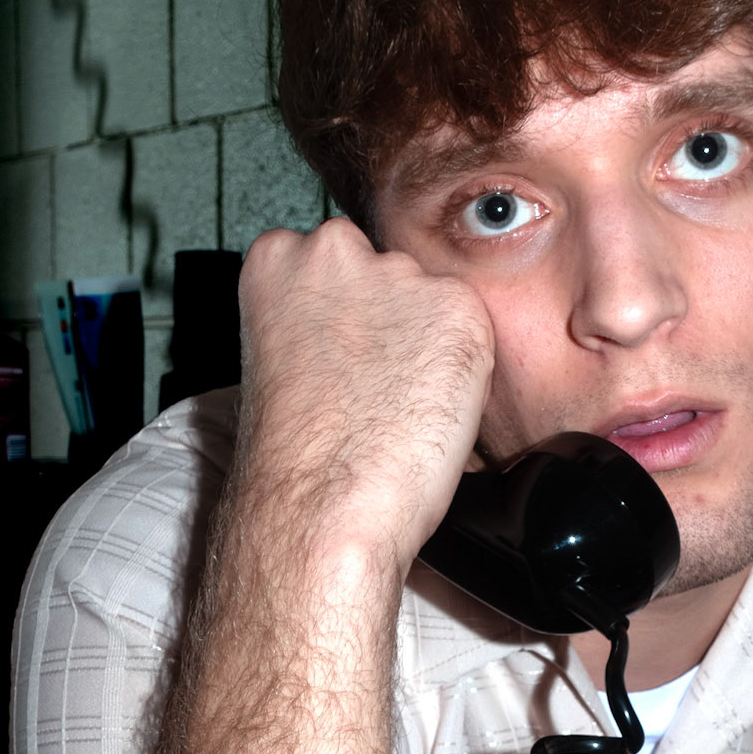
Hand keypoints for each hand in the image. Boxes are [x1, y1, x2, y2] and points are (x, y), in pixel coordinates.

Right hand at [237, 217, 494, 567]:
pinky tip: (433, 411)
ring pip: (432, 301)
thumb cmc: (293, 457)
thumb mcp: (280, 359)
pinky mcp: (458, 308)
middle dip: (391, 320)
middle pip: (386, 272)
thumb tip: (361, 327)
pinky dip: (467, 372)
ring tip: (404, 404)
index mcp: (277, 257)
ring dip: (431, 343)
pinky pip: (474, 335)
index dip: (346, 318)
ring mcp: (400, 275)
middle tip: (378, 385)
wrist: (320, 504)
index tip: (342, 358)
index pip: (332, 263)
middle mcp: (337, 249)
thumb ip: (315, 320)